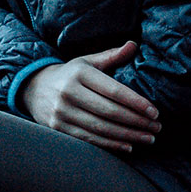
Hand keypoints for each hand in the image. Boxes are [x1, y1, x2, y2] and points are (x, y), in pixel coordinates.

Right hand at [18, 41, 159, 151]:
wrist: (34, 88)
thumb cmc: (70, 74)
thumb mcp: (87, 62)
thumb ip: (112, 56)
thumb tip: (133, 45)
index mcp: (79, 73)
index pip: (113, 90)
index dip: (136, 102)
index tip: (155, 111)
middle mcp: (69, 93)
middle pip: (109, 111)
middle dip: (137, 121)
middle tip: (157, 127)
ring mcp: (62, 112)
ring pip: (101, 128)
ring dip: (128, 135)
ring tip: (149, 138)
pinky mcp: (59, 128)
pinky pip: (89, 139)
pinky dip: (111, 145)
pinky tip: (129, 146)